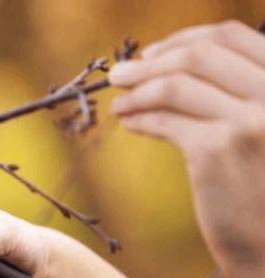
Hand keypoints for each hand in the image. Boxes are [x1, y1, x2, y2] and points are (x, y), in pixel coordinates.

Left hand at [109, 20, 264, 277]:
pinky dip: (139, 117)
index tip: (152, 53)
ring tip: (118, 103)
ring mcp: (248, 122)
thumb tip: (175, 65)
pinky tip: (128, 123)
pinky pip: (164, 121)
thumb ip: (240, 96)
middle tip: (119, 75)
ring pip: (174, 86)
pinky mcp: (216, 152)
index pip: (230, 36)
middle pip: (197, 57)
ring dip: (136, 91)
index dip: (183, 39)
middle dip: (149, 63)